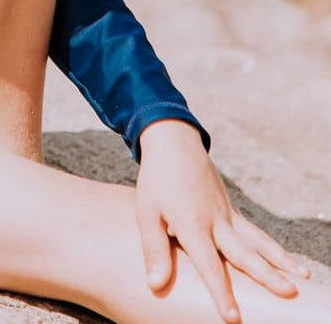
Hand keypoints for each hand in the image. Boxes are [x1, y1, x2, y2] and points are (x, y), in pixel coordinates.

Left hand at [135, 119, 309, 322]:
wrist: (173, 142)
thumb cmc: (157, 179)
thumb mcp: (146, 211)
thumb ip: (154, 249)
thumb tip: (155, 285)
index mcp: (192, 224)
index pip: (209, 265)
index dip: (221, 292)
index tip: (233, 318)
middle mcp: (215, 221)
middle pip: (244, 252)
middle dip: (266, 276)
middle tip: (288, 294)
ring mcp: (227, 213)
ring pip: (257, 241)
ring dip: (280, 260)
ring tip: (303, 278)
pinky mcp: (231, 208)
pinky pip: (255, 231)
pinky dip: (272, 247)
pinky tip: (287, 261)